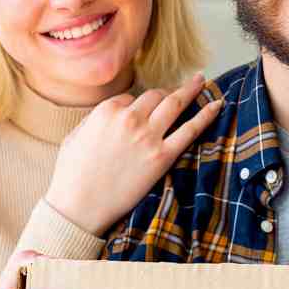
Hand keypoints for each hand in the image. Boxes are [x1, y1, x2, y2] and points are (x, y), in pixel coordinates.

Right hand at [46, 72, 222, 236]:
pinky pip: (190, 130)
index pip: (130, 98)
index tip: (140, 115)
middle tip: (178, 91)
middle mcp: (129, 118)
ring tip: (200, 81)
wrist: (79, 206)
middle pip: (155, 96)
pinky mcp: (162, 156)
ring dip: (190, 89)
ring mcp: (148, 136)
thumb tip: (110, 115)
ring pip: (174, 104)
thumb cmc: (72, 176)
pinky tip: (217, 104)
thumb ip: (94, 120)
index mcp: (107, 111)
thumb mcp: (75, 137)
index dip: (136, 107)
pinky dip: (206, 115)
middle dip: (165, 93)